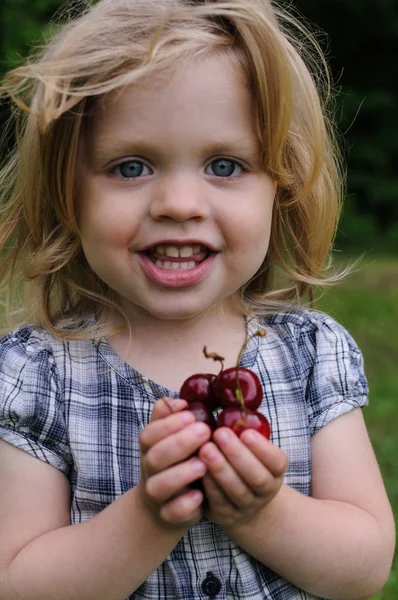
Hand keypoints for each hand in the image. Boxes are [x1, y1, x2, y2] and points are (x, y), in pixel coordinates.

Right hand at [138, 397, 211, 528]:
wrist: (163, 507)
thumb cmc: (174, 463)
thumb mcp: (170, 439)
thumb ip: (170, 418)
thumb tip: (179, 401)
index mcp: (150, 448)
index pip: (148, 434)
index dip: (167, 424)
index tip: (191, 415)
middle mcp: (149, 471)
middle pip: (154, 457)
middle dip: (179, 443)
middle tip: (204, 431)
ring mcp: (157, 495)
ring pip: (160, 486)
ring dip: (181, 473)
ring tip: (203, 464)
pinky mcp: (168, 516)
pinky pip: (172, 513)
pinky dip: (184, 504)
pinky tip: (200, 495)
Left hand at [198, 426, 287, 528]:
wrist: (242, 503)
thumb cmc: (243, 463)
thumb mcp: (251, 449)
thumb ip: (243, 431)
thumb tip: (229, 400)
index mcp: (275, 471)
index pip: (276, 461)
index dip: (263, 449)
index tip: (246, 432)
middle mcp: (265, 491)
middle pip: (256, 477)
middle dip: (237, 455)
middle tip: (219, 433)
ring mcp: (247, 507)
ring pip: (237, 491)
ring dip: (221, 469)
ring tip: (206, 449)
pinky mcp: (226, 516)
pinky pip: (218, 502)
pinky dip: (209, 485)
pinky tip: (199, 468)